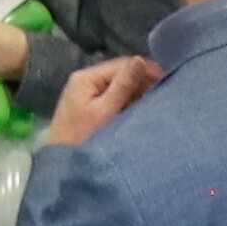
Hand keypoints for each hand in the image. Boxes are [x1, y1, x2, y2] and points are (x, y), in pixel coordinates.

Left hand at [45, 56, 160, 147]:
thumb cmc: (81, 138)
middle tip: (165, 91)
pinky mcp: (90, 109)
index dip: (145, 69)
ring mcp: (87, 95)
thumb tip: (140, 59)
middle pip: (119, 75)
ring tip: (158, 100)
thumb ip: (123, 86)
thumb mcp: (105, 112)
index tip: (167, 78)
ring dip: (136, 93)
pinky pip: (113, 99)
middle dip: (142, 82)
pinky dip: (128, 103)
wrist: (60, 166)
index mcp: (86, 78)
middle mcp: (86, 81)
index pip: (120, 65)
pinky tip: (142, 109)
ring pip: (118, 87)